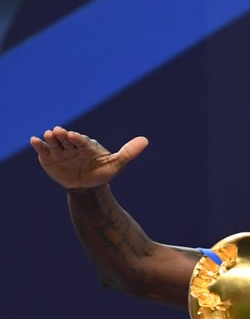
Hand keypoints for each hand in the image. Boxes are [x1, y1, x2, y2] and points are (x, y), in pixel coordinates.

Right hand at [30, 126, 147, 188]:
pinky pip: (43, 150)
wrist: (87, 186)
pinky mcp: (48, 157)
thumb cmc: (102, 172)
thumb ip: (129, 152)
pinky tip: (34, 140)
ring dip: (50, 139)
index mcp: (86, 145)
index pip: (82, 141)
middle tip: (58, 132)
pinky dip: (38, 145)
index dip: (78, 139)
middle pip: (66, 139)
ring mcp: (59, 150)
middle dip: (62, 136)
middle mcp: (71, 145)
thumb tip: (145, 140)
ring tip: (48, 135)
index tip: (74, 136)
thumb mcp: (117, 164)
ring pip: (54, 143)